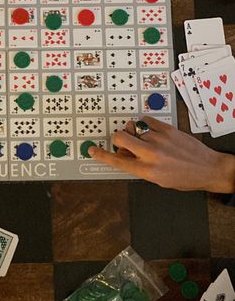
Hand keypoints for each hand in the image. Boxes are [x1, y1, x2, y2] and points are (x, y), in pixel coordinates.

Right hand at [88, 117, 234, 192]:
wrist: (207, 168)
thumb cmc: (185, 177)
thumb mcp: (158, 180)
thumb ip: (138, 167)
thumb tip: (124, 154)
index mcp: (147, 170)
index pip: (117, 161)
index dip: (102, 155)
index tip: (93, 150)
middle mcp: (151, 154)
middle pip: (120, 138)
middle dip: (118, 139)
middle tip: (124, 142)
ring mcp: (159, 139)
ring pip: (134, 128)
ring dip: (136, 133)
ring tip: (147, 140)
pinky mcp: (167, 129)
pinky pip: (146, 120)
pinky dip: (146, 125)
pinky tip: (153, 132)